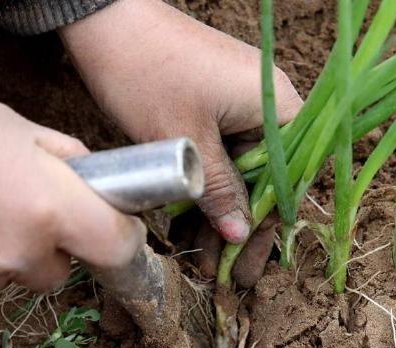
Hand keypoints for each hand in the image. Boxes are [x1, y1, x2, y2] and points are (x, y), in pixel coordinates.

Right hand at [0, 89, 145, 292]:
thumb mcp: (28, 131)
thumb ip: (74, 165)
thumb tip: (103, 186)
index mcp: (51, 209)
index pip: (116, 248)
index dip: (124, 237)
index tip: (120, 224)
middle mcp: (20, 252)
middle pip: (64, 270)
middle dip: (61, 245)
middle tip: (41, 209)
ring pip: (23, 276)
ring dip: (21, 252)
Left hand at [59, 0, 301, 244]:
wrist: (107, 21)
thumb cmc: (148, 75)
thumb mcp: (186, 144)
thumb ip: (219, 191)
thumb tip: (241, 236)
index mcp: (278, 108)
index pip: (288, 181)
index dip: (268, 228)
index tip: (249, 266)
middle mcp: (270, 106)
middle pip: (266, 181)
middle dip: (240, 228)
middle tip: (223, 274)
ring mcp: (245, 104)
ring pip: (241, 172)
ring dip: (219, 213)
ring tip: (199, 257)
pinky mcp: (219, 106)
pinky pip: (223, 156)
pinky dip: (207, 188)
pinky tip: (189, 224)